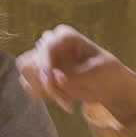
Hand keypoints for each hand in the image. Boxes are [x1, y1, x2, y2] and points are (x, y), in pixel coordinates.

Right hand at [15, 25, 135, 122]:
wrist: (108, 84)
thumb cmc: (106, 71)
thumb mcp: (98, 72)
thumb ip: (77, 75)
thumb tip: (57, 78)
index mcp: (64, 36)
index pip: (46, 47)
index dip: (44, 65)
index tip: (49, 84)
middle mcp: (50, 45)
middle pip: (32, 62)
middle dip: (46, 84)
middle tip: (65, 100)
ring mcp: (43, 59)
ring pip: (27, 74)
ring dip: (43, 90)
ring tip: (67, 100)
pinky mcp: (40, 74)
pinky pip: (29, 85)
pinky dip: (42, 95)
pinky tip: (61, 99)